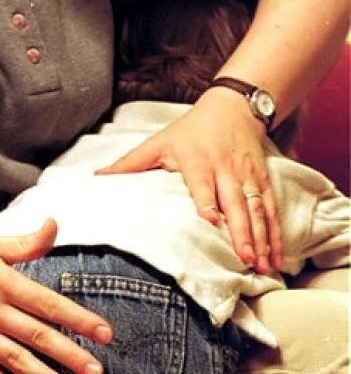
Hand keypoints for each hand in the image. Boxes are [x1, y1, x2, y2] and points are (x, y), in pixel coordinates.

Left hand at [96, 90, 282, 273]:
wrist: (232, 108)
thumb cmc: (189, 130)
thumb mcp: (157, 143)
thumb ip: (129, 164)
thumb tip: (97, 176)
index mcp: (198, 162)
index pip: (203, 185)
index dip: (207, 202)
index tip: (210, 220)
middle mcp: (226, 171)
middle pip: (235, 203)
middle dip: (242, 231)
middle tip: (245, 258)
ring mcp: (247, 177)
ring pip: (257, 210)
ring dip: (262, 239)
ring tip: (263, 266)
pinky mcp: (262, 181)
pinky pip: (271, 210)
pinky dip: (276, 234)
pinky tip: (277, 257)